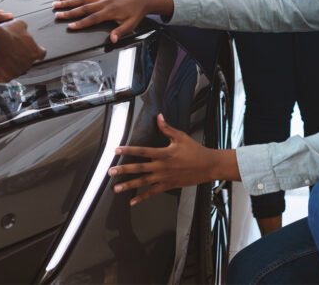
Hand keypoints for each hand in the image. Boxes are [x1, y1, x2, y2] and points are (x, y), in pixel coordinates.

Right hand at [0, 18, 45, 82]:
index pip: (41, 54)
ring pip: (14, 70)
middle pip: (26, 62)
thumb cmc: (6, 34)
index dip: (37, 52)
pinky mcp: (4, 78)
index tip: (35, 51)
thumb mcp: (19, 24)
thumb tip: (23, 27)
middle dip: (20, 57)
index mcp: (34, 52)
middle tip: (10, 50)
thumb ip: (24, 28)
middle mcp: (27, 65)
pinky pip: (3, 76)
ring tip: (1, 55)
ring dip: (9, 64)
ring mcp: (16, 73)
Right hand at [53, 0, 171, 42]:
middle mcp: (104, 2)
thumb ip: (120, 32)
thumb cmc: (135, 13)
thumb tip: (112, 39)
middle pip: (83, 7)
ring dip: (68, 0)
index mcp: (110, 11)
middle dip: (69, 11)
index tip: (70, 26)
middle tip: (57, 14)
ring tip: (56, 3)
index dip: (80, 23)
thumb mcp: (130, 25)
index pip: (92, 18)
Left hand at [108, 114, 239, 205]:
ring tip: (116, 188)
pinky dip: (142, 197)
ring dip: (129, 185)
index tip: (116, 151)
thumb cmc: (195, 150)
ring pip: (143, 182)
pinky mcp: (168, 185)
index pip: (142, 151)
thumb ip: (167, 128)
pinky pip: (153, 192)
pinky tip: (132, 201)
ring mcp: (164, 177)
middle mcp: (162, 166)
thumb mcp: (181, 137)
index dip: (128, 150)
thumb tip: (158, 117)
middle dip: (123, 170)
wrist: (208, 166)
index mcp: (164, 153)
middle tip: (110, 172)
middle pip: (139, 168)